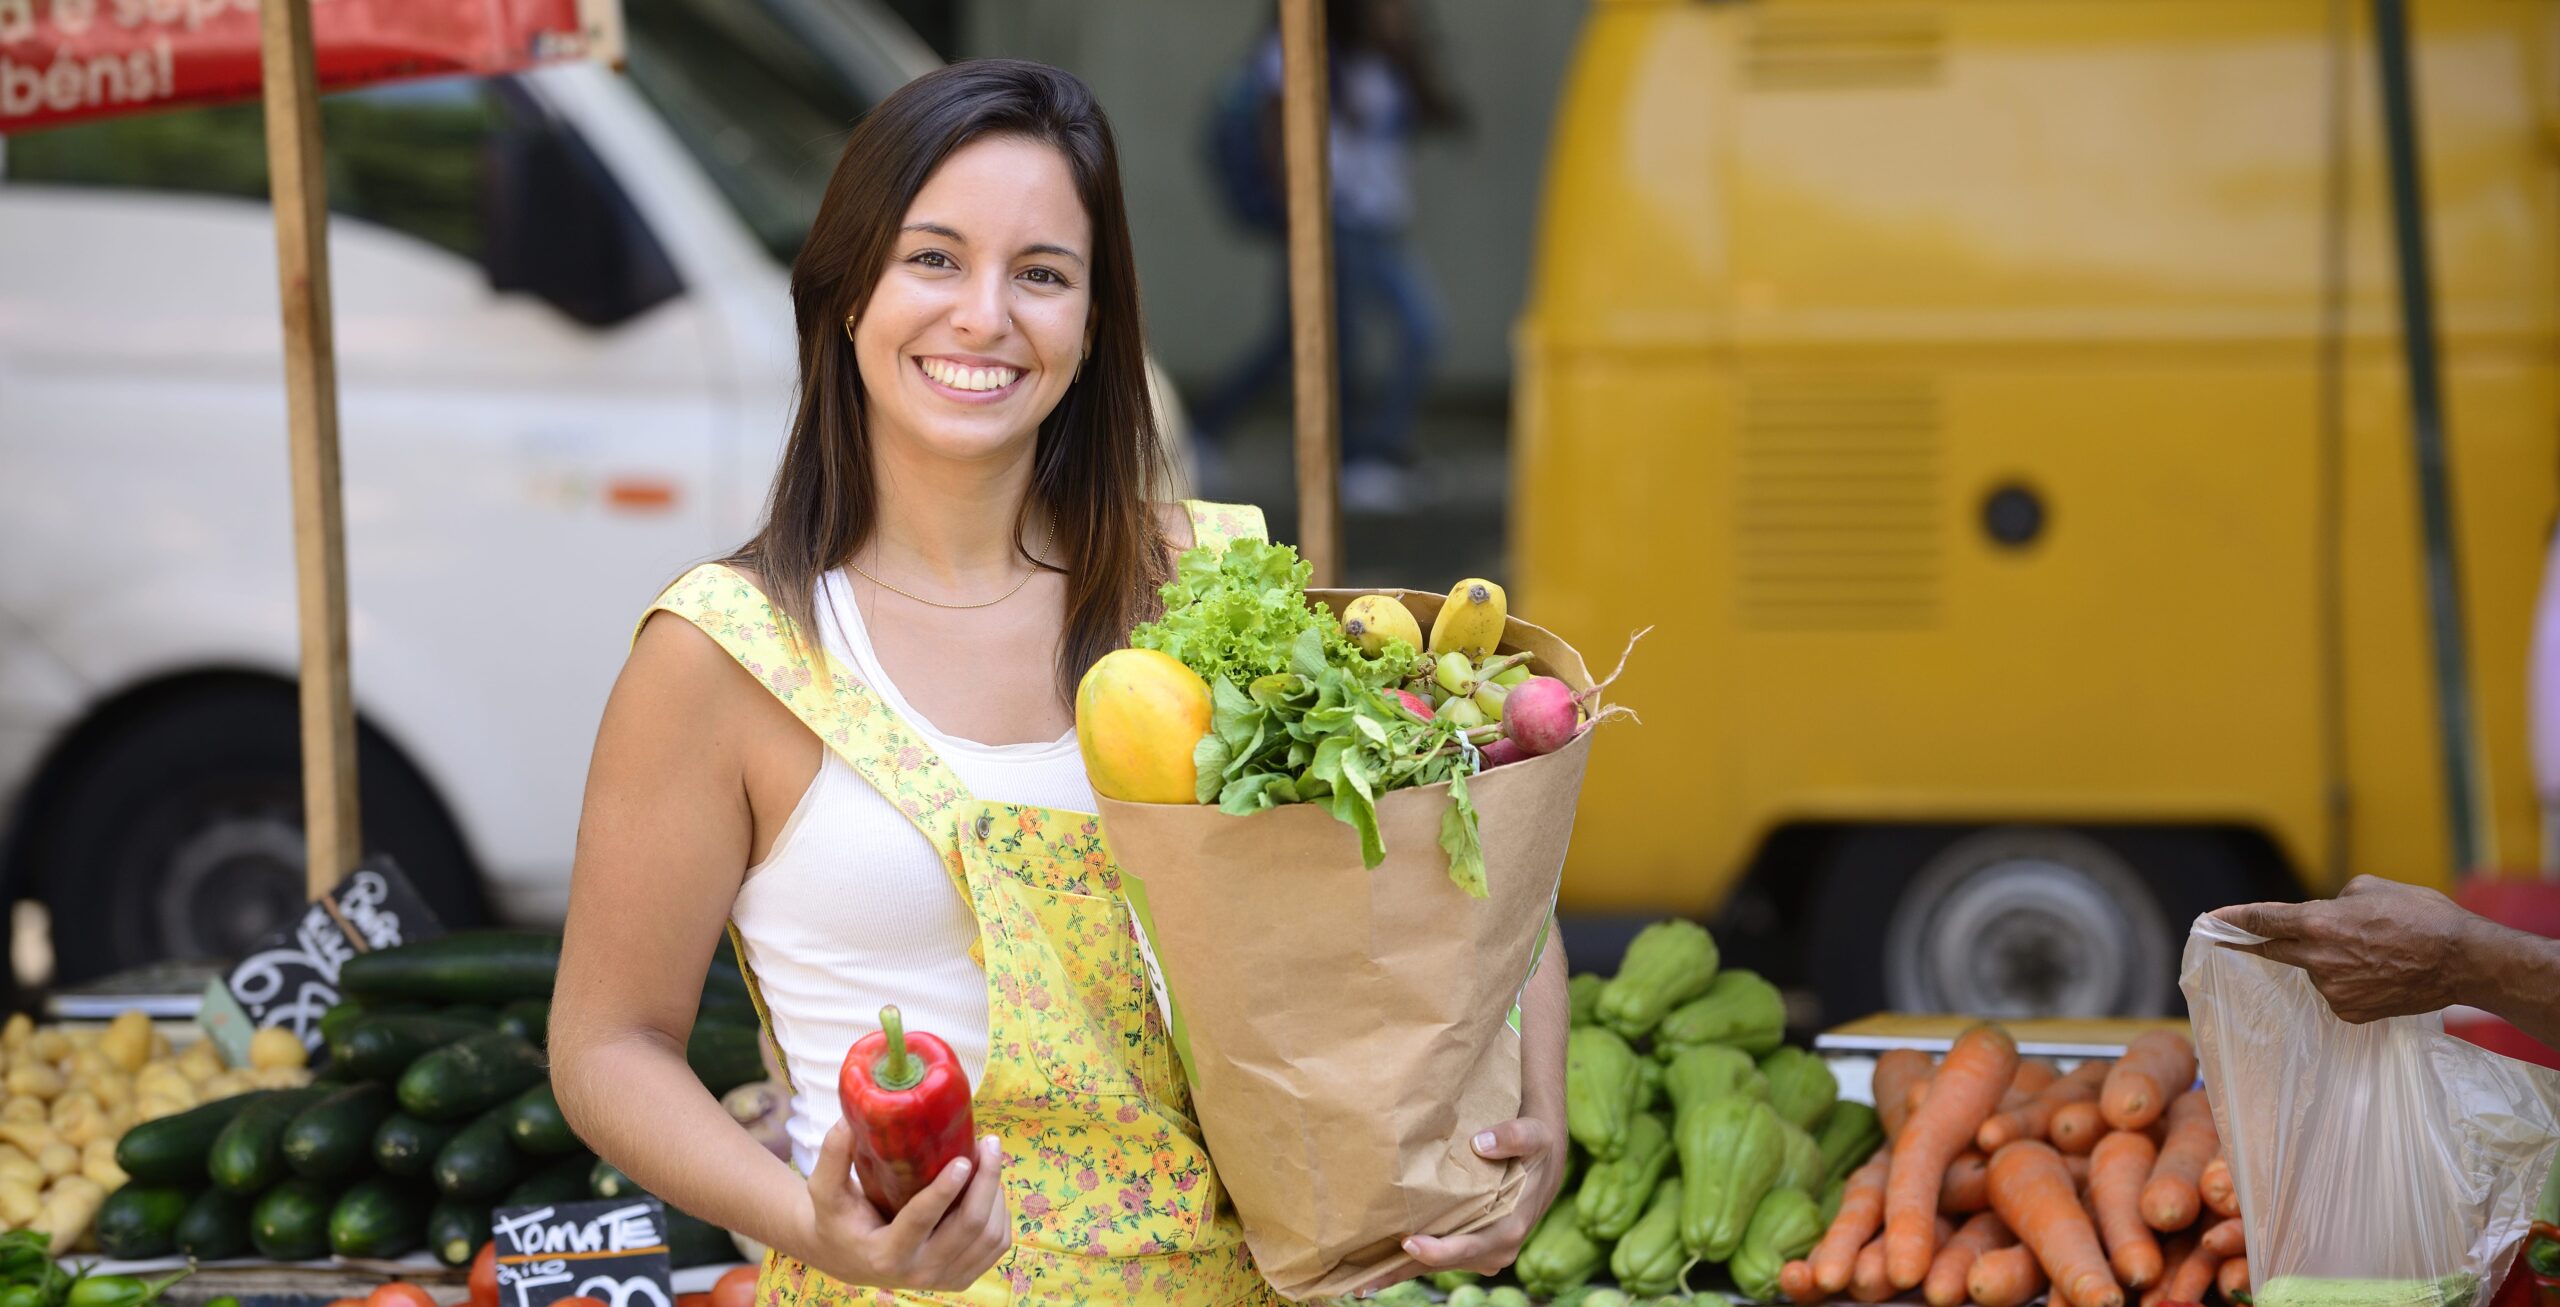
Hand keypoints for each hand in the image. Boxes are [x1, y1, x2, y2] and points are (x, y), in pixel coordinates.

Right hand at [796, 1120, 1009, 1291]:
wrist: (849, 1258)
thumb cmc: (838, 1218)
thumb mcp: (825, 1191)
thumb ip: (833, 1156)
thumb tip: (848, 1121)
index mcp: (886, 1254)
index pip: (920, 1221)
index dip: (944, 1191)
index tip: (962, 1159)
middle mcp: (918, 1272)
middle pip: (969, 1227)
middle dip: (987, 1181)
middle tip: (990, 1143)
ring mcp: (943, 1279)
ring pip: (989, 1236)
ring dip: (996, 1193)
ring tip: (988, 1159)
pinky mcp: (961, 1278)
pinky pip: (996, 1246)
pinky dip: (1000, 1213)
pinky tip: (990, 1188)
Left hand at [1351, 1115, 1569, 1292]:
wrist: (1544, 1160)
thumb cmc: (1537, 1147)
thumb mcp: (1534, 1136)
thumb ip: (1513, 1136)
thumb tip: (1481, 1142)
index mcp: (1509, 1228)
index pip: (1467, 1247)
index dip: (1438, 1250)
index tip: (1408, 1242)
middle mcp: (1495, 1248)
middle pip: (1442, 1263)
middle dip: (1404, 1271)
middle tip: (1363, 1280)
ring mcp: (1482, 1251)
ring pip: (1436, 1264)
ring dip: (1402, 1270)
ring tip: (1360, 1279)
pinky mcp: (1471, 1246)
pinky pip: (1438, 1256)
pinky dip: (1411, 1260)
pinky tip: (1379, 1263)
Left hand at [2215, 875, 2485, 1022]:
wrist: (2462, 961)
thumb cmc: (2421, 915)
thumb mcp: (2371, 889)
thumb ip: (2334, 901)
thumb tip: (2325, 913)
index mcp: (2318, 922)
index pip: (2263, 920)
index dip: (2234, 919)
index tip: (2210, 920)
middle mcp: (2318, 958)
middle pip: (2274, 950)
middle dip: (2252, 943)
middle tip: (2228, 940)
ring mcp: (2332, 989)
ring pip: (2315, 970)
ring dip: (2329, 960)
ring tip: (2374, 952)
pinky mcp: (2349, 1012)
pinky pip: (2336, 992)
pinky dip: (2348, 981)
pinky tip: (2379, 974)